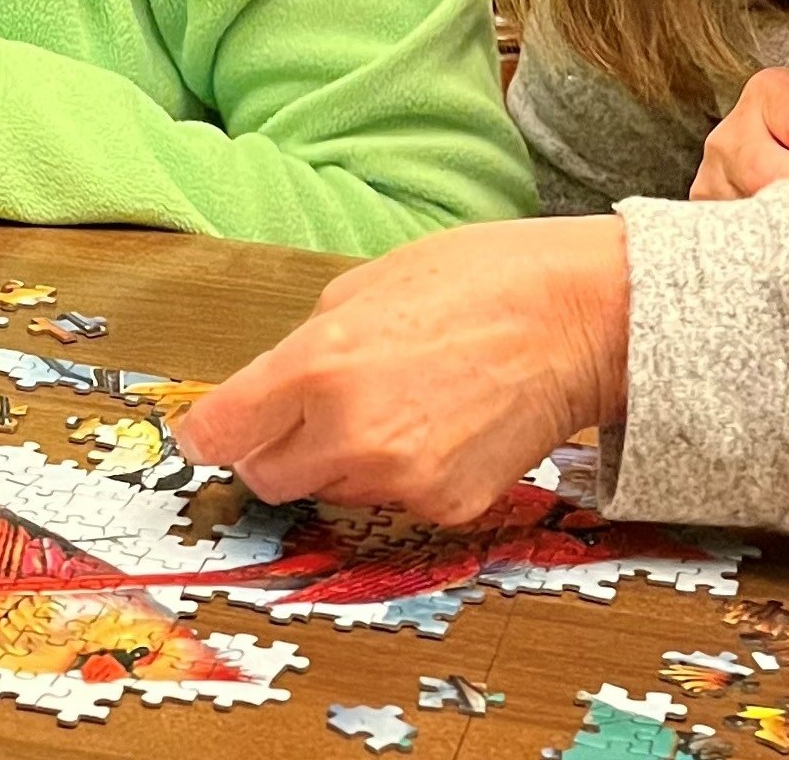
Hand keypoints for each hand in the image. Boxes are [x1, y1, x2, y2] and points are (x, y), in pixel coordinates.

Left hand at [175, 217, 629, 525]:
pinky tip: (438, 424)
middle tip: (309, 411)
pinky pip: (392, 500)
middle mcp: (350, 433)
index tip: (208, 432)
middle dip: (275, 447)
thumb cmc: (483, 281)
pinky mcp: (443, 507)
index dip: (208, 433)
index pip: (221, 432)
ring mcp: (399, 479)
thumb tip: (273, 388)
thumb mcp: (366, 285)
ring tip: (397, 401)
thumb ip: (307, 345)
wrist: (580, 320)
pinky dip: (400, 472)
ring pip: (331, 489)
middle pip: (268, 476)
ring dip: (339, 458)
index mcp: (319, 365)